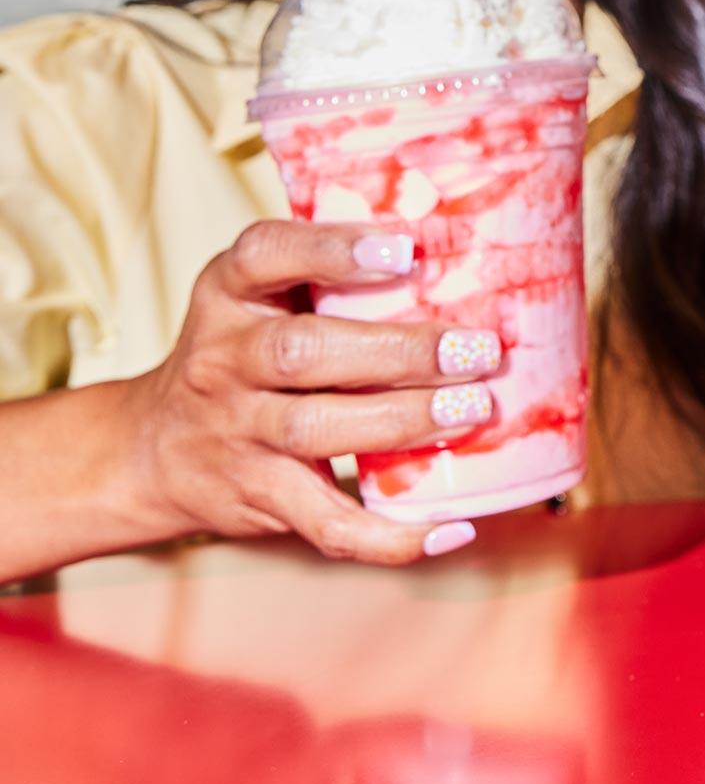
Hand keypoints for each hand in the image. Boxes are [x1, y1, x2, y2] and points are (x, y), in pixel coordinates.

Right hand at [119, 221, 500, 563]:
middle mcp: (223, 359)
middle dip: (399, 351)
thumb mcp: (255, 297)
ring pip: (316, 429)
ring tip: (474, 410)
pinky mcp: (259, 497)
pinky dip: (392, 535)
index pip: (265, 255)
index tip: (404, 250)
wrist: (149, 451)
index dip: (332, 249)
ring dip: (405, 421)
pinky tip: (452, 525)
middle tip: (477, 349)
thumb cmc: (240, 354)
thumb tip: (455, 247)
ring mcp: (237, 433)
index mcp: (228, 293)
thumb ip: (325, 271)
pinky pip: (328, 523)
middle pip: (303, 351)